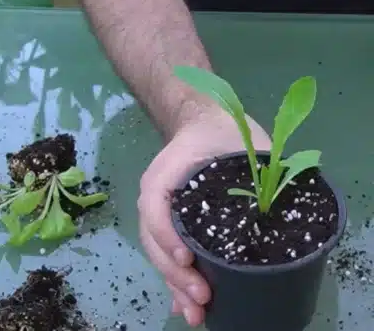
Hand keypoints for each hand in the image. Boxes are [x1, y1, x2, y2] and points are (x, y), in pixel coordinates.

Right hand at [138, 109, 270, 325]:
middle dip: (176, 274)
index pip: (155, 210)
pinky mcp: (177, 229)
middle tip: (202, 297)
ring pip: (161, 256)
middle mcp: (157, 201)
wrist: (205, 125)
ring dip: (176, 287)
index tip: (188, 259)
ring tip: (194, 314)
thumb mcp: (234, 140)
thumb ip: (252, 166)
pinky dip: (176, 284)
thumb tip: (282, 201)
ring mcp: (163, 218)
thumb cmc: (221, 131)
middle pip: (155, 243)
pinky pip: (170, 258)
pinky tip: (185, 308)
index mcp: (164, 179)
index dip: (168, 236)